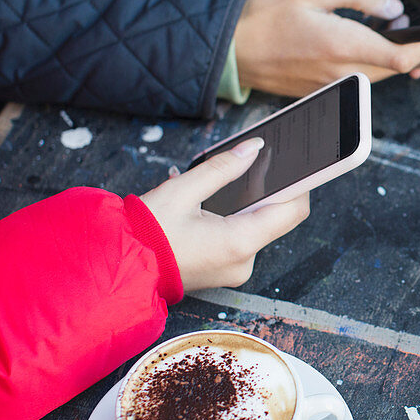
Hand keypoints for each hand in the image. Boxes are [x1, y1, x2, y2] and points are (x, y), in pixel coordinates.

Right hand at [140, 138, 308, 289]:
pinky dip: (229, 220)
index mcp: (239, 243)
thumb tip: (254, 148)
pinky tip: (205, 207)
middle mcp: (244, 262)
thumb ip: (222, 168)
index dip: (300, 185)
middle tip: (247, 164)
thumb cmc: (144, 234)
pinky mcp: (223, 271)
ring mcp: (235, 270)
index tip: (300, 164)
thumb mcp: (182, 191)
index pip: (293, 210)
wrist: (119, 269)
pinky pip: (238, 240)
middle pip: (274, 217)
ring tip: (211, 189)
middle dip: (263, 190)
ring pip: (255, 227)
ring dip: (242, 204)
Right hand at [234, 0, 419, 96]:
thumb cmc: (269, 15)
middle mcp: (344, 73)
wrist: (233, 50)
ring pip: (384, 73)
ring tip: (416, 29)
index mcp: (343, 45)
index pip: (403, 55)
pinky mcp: (329, 91)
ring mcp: (337, 86)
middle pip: (399, 66)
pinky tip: (383, 40)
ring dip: (403, 54)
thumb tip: (395, 8)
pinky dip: (381, 60)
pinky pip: (366, 76)